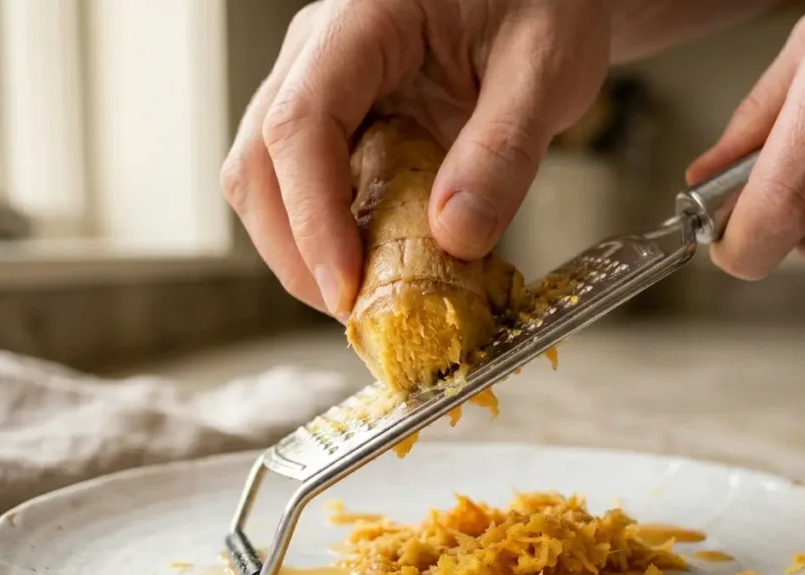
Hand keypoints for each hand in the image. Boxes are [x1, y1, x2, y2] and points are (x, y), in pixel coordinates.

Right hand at [221, 0, 610, 318]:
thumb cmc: (543, 3)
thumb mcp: (545, 67)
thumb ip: (503, 150)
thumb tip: (456, 238)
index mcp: (360, 22)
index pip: (300, 124)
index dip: (313, 217)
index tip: (347, 287)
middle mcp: (318, 55)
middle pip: (259, 165)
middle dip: (296, 252)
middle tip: (355, 313)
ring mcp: (318, 89)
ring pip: (268, 184)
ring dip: (305, 251)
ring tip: (367, 298)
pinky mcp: (337, 124)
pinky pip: (306, 189)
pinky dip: (331, 239)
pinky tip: (376, 266)